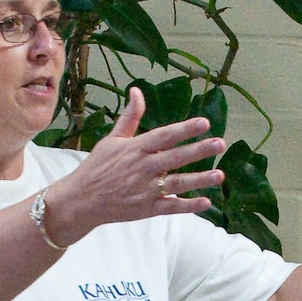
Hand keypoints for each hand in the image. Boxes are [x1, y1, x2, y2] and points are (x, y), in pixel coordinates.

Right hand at [41, 88, 224, 244]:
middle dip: (199, 150)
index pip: (164, 136)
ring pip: (177, 184)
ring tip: (220, 175)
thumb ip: (130, 117)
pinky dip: (188, 206)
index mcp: (135, 149)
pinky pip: (170, 207)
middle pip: (175, 158)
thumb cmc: (97, 167)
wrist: (81, 200)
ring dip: (199, 180)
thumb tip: (137, 90)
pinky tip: (206, 202)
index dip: (185, 129)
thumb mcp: (112, 140)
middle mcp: (142, 168)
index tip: (204, 122)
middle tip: (220, 144)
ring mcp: (144, 190)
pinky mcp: (145, 210)